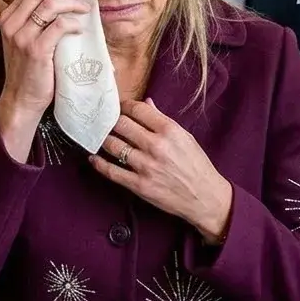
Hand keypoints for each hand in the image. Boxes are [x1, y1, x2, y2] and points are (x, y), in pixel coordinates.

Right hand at [0, 0, 90, 118]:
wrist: (21, 99)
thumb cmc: (30, 69)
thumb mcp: (26, 38)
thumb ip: (37, 19)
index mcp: (8, 16)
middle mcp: (11, 23)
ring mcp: (21, 37)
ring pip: (49, 5)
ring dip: (72, 2)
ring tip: (86, 7)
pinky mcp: (35, 50)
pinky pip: (58, 27)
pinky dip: (72, 23)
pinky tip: (81, 27)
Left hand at [90, 99, 232, 243]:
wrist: (205, 197)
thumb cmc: (196, 165)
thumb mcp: (185, 137)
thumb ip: (163, 119)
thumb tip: (146, 103)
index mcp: (169, 130)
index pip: (137, 109)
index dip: (123, 106)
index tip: (118, 107)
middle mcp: (156, 146)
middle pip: (121, 124)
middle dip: (110, 121)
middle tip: (104, 121)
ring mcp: (146, 166)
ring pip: (113, 146)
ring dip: (102, 139)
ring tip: (98, 136)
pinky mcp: (139, 186)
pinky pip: (112, 171)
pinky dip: (99, 164)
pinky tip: (94, 158)